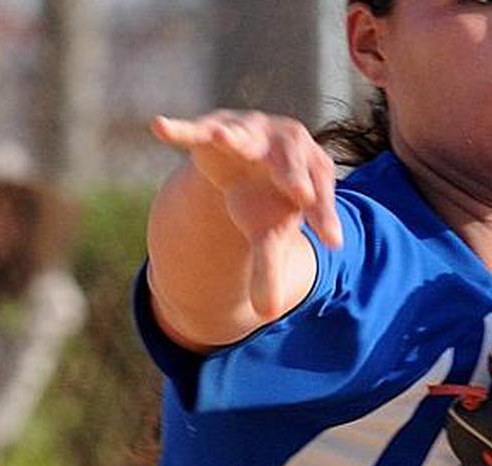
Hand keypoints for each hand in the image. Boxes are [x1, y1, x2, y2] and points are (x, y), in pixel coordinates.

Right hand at [150, 111, 341, 316]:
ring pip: (244, 138)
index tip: (333, 241)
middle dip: (294, 176)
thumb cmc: (266, 201)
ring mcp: (250, 134)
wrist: (247, 158)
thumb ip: (269, 269)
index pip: (321, 197)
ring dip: (234, 138)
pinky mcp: (215, 129)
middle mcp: (285, 147)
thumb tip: (267, 313)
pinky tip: (159, 128)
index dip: (325, 218)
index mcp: (310, 172)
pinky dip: (180, 130)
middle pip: (291, 162)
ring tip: (224, 138)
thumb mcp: (268, 234)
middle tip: (302, 194)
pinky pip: (196, 131)